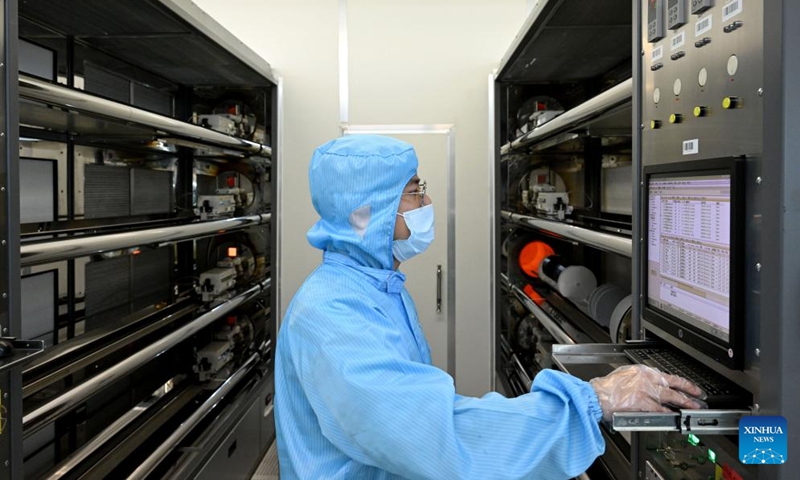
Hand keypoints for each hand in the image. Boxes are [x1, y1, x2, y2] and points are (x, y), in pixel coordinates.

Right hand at [589, 364, 705, 421]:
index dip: (680, 381)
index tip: (686, 385)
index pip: (666, 375)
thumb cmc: (605, 387)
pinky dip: (668, 412)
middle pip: (673, 383)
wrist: (596, 395)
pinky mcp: (642, 403)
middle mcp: (646, 378)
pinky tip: (674, 415)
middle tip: (698, 395)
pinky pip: (660, 408)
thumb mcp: (624, 375)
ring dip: (683, 402)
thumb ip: (639, 379)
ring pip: (670, 396)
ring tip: (693, 407)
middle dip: (688, 390)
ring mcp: (645, 390)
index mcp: (641, 370)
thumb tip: (650, 385)